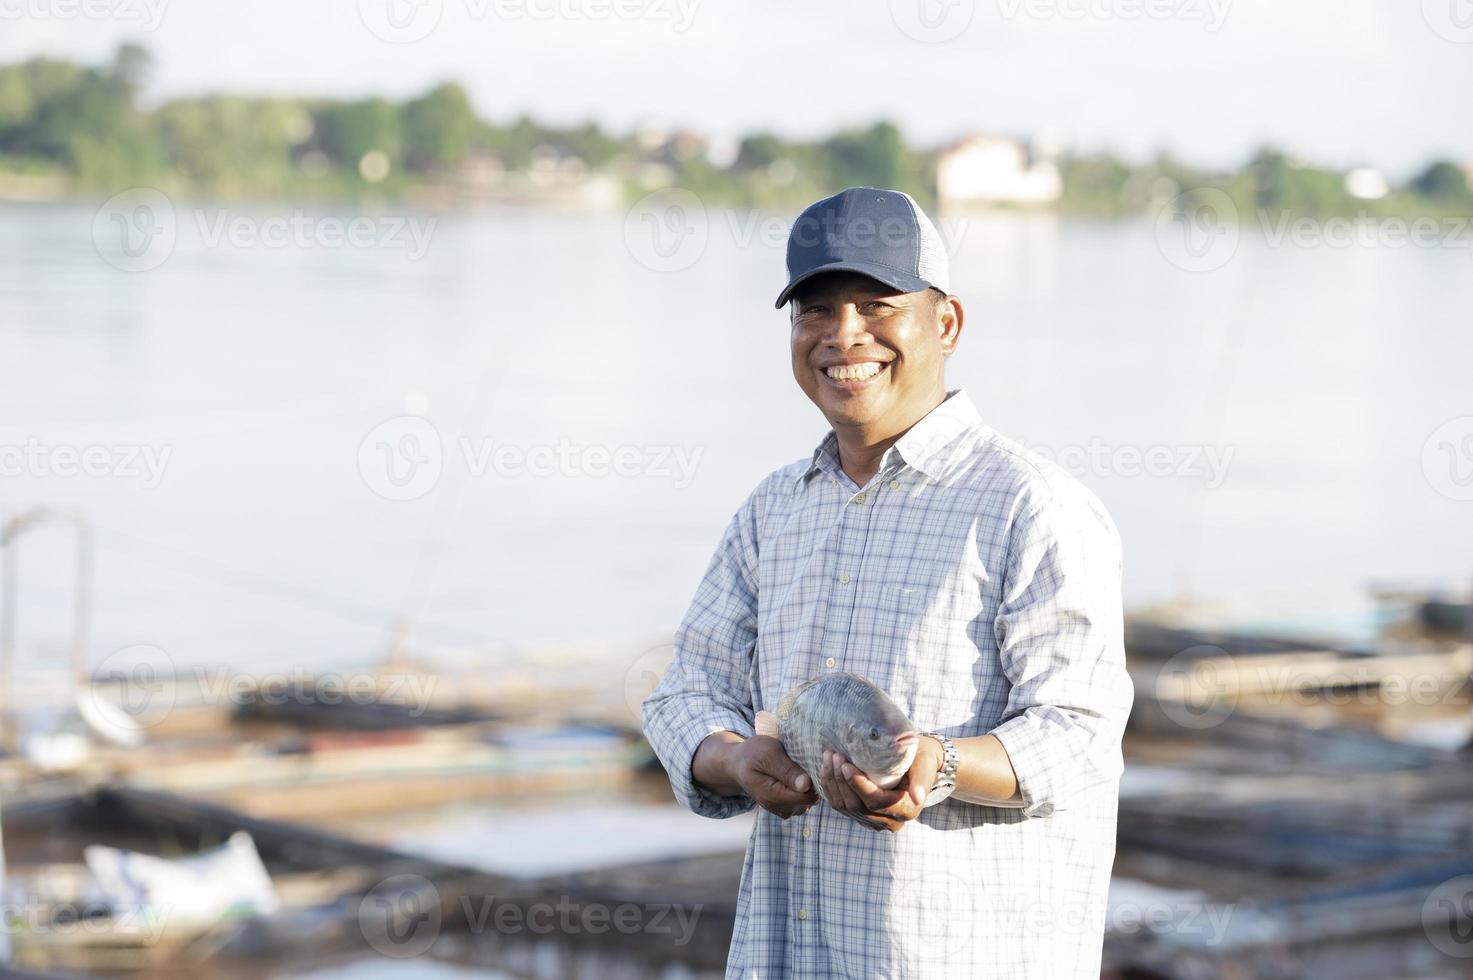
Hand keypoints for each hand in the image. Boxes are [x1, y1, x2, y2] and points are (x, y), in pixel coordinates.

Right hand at [732, 735, 818, 818]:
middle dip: (812, 783)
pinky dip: (803, 789)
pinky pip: (802, 801)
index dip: (815, 780)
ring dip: (809, 786)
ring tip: (799, 767)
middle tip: (806, 762)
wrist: (737, 763)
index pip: (806, 796)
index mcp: (772, 796)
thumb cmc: (752, 753)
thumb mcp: (768, 754)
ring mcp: (780, 810)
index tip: (814, 763)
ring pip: (807, 801)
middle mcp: (777, 808)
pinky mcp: (783, 807)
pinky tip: (796, 776)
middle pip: (809, 801)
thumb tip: (806, 785)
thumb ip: (786, 771)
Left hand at [819, 737, 942, 832]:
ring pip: (845, 807)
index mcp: (906, 811)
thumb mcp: (925, 766)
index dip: (858, 784)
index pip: (875, 801)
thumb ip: (922, 781)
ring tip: (828, 757)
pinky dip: (831, 788)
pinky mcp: (861, 815)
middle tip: (833, 756)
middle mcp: (889, 821)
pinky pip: (841, 805)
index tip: (846, 765)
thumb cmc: (922, 760)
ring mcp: (873, 821)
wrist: (917, 764)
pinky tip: (827, 768)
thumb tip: (918, 798)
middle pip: (857, 806)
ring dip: (832, 782)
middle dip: (841, 780)